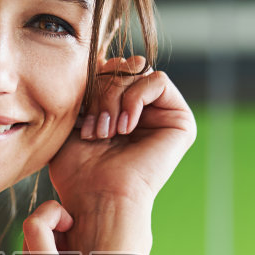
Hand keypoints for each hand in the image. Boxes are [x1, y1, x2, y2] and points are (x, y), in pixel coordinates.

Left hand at [48, 55, 196, 222]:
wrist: (97, 198)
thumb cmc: (78, 171)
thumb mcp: (72, 121)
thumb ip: (87, 89)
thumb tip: (102, 56)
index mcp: (120, 112)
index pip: (109, 70)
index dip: (92, 79)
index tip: (76, 112)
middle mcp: (144, 113)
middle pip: (122, 69)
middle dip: (101, 92)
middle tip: (92, 127)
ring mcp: (163, 116)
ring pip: (138, 73)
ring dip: (115, 98)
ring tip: (105, 132)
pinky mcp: (181, 121)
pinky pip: (157, 80)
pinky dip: (135, 99)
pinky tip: (125, 128)